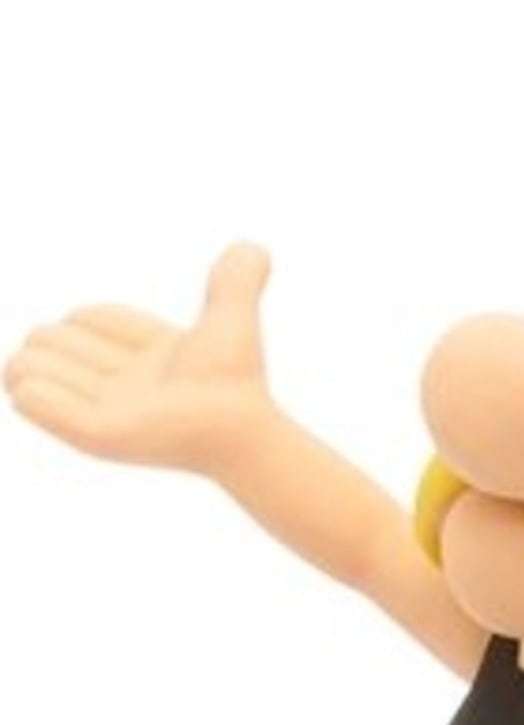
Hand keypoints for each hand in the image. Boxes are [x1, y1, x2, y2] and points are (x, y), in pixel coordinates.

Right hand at [4, 243, 271, 475]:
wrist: (240, 424)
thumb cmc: (238, 381)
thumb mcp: (232, 317)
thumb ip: (236, 279)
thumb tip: (254, 250)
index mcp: (145, 358)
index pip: (91, 321)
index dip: (87, 319)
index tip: (98, 328)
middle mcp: (123, 386)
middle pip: (58, 346)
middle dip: (48, 341)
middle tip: (74, 354)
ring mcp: (107, 411)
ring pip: (36, 373)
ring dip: (29, 365)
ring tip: (33, 371)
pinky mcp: (97, 433)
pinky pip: (44, 407)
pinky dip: (33, 395)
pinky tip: (25, 389)